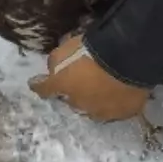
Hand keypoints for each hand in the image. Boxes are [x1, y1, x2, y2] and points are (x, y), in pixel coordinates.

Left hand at [28, 33, 148, 121]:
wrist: (127, 59)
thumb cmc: (93, 50)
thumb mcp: (66, 48)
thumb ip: (57, 60)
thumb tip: (52, 68)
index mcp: (62, 86)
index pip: (44, 88)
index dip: (39, 85)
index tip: (35, 83)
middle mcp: (79, 104)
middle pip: (72, 100)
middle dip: (74, 92)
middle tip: (83, 80)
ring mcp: (102, 111)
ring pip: (95, 108)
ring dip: (96, 100)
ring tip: (105, 89)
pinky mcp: (124, 113)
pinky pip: (119, 109)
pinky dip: (118, 102)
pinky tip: (124, 94)